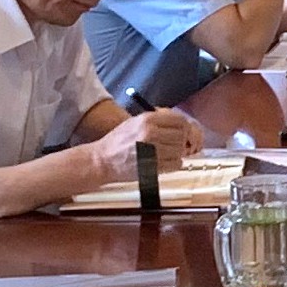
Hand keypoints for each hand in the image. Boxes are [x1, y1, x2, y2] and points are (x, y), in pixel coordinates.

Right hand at [88, 109, 202, 182]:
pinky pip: (175, 164)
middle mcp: (150, 133)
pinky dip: (174, 164)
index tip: (183, 132)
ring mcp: (151, 150)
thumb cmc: (118, 142)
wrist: (102, 160)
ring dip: (177, 154)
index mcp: (147, 120)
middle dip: (181, 141)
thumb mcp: (135, 122)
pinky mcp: (152, 166)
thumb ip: (156, 120)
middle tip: (175, 145)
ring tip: (166, 154)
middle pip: (182, 135)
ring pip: (179, 151)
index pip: (179, 120)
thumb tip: (180, 124)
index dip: (184, 127)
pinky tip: (166, 162)